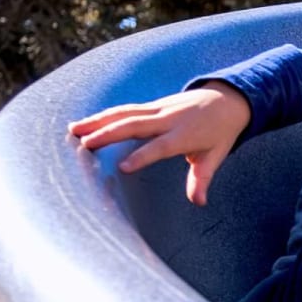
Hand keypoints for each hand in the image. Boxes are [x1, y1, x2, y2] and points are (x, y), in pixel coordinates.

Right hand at [68, 82, 250, 205]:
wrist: (227, 100)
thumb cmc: (220, 133)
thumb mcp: (215, 156)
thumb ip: (202, 179)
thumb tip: (199, 202)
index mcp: (185, 135)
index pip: (161, 147)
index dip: (142, 156)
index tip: (122, 167)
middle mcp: (169, 119)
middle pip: (135, 125)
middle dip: (109, 134)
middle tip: (85, 144)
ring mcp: (159, 109)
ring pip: (125, 114)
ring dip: (99, 121)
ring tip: (74, 130)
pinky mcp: (152, 105)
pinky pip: (126, 110)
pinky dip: (105, 115)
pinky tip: (85, 122)